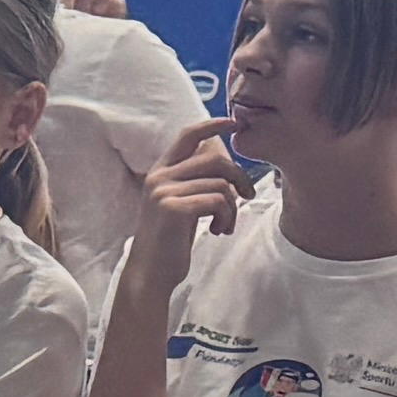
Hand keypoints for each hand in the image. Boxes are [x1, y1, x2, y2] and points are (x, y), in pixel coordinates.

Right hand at [141, 127, 251, 253]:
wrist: (150, 273)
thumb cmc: (169, 241)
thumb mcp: (179, 203)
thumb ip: (193, 181)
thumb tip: (223, 160)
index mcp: (161, 172)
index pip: (188, 135)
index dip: (213, 124)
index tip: (235, 123)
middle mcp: (160, 177)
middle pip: (215, 159)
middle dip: (239, 177)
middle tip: (246, 196)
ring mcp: (164, 192)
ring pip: (221, 183)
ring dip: (233, 206)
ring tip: (225, 224)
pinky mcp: (173, 208)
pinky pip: (218, 201)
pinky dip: (227, 217)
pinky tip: (219, 231)